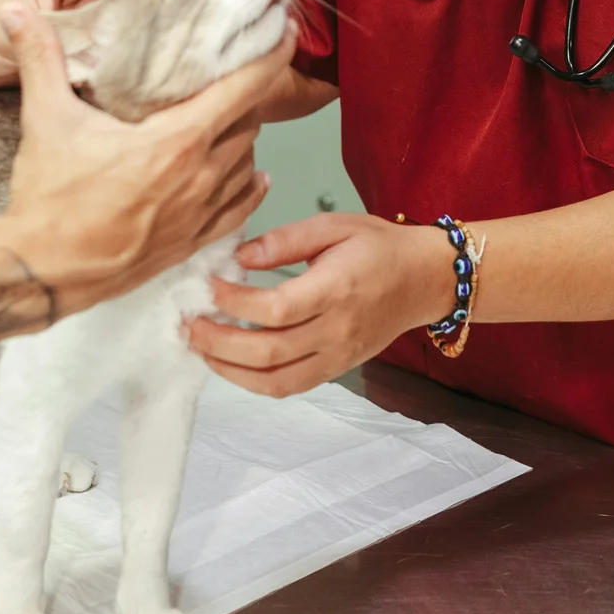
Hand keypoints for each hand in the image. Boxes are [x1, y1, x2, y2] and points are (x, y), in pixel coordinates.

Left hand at [0, 0, 151, 87]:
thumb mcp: (17, 23)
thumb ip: (64, 30)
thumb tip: (109, 45)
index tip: (131, 16)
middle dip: (142, 11)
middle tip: (134, 45)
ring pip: (136, 7)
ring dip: (133, 33)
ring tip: (124, 59)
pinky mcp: (90, 26)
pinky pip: (121, 32)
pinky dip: (123, 50)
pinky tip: (116, 68)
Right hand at [2, 4, 297, 314]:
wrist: (44, 272)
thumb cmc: (50, 202)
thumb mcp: (45, 119)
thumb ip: (40, 58)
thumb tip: (16, 11)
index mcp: (176, 141)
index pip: (243, 89)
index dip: (271, 57)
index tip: (285, 34)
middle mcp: (200, 176)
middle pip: (249, 122)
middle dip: (248, 95)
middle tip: (241, 73)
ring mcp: (200, 212)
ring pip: (247, 162)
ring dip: (244, 138)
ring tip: (231, 118)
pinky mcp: (192, 241)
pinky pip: (239, 209)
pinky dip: (248, 187)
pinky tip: (252, 177)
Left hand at [185, 213, 449, 396]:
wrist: (426, 278)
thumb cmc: (381, 247)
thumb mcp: (334, 226)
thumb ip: (285, 240)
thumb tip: (240, 256)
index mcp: (336, 289)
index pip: (274, 309)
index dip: (233, 302)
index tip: (209, 285)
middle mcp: (337, 330)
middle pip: (267, 352)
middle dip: (217, 342)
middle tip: (188, 324)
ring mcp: (338, 356)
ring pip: (275, 381)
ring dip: (229, 370)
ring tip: (200, 348)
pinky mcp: (337, 368)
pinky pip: (290, 387)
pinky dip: (254, 381)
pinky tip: (232, 363)